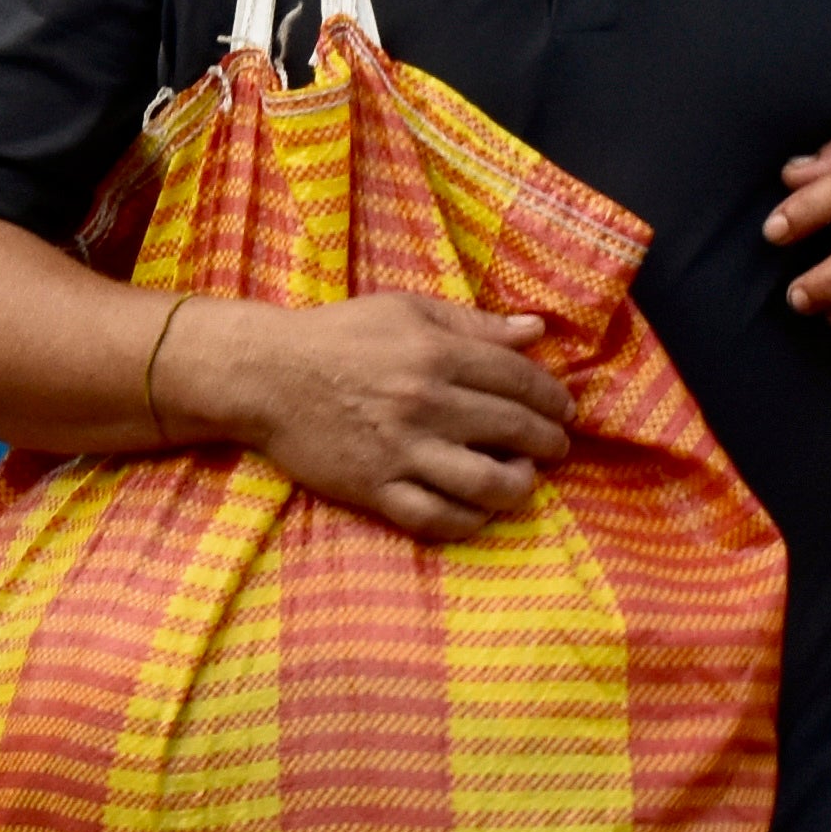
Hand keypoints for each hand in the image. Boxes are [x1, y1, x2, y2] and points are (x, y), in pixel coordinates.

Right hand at [201, 290, 573, 541]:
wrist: (266, 376)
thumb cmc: (338, 337)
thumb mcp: (406, 311)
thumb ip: (474, 324)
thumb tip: (537, 330)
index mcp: (437, 354)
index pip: (521, 381)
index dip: (553, 398)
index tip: (564, 410)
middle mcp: (426, 405)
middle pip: (514, 431)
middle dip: (549, 442)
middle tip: (555, 447)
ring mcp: (402, 452)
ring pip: (486, 484)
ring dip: (519, 486)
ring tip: (523, 480)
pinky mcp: (376, 489)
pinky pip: (437, 519)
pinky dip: (470, 520)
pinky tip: (480, 509)